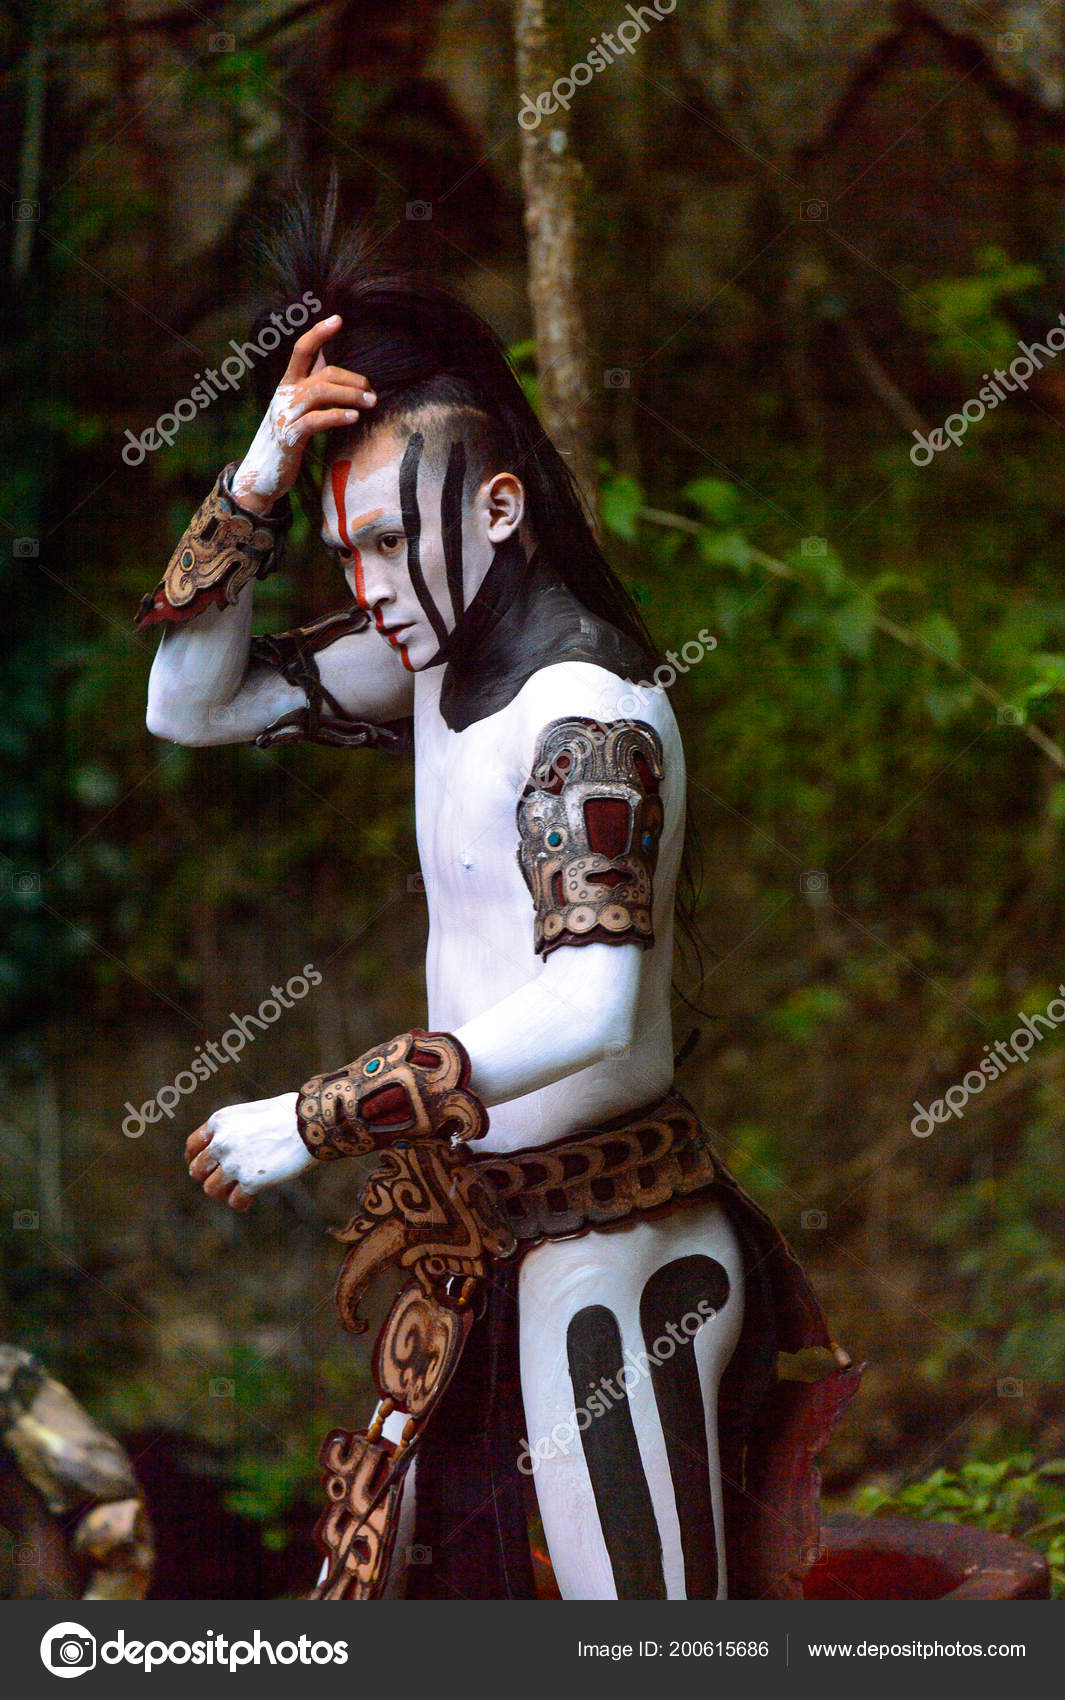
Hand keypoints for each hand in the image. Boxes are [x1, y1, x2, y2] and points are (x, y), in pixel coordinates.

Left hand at [185, 1092, 313, 1210]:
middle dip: (207, 1176)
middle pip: (197, 1170)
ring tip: (236, 1190)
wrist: (312, 1122)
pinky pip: (235, 1201)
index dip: (194, 1158)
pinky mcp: (251, 1181)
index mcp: (221, 1121)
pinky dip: (241, 1202)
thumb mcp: (253, 1112)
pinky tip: (249, 1199)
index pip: (193, 1145)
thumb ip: (236, 1129)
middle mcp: (222, 1142)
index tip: (203, 1166)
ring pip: (211, 1188)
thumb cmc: (291, 1113)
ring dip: (222, 1192)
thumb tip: (234, 1145)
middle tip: (221, 1180)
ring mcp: (234, 1163)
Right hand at [231, 314, 375, 512]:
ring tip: (370, 403)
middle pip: (322, 373)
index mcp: (288, 383)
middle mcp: (285, 394)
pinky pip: (316, 421)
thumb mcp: (297, 407)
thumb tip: (326, 357)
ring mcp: (286, 414)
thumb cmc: (286, 438)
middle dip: (352, 378)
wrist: (262, 474)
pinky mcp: (290, 437)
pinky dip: (336, 416)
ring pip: (321, 392)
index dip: (318, 333)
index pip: (302, 350)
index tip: (337, 319)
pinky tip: (353, 418)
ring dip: (350, 395)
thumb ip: (310, 383)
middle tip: (372, 392)